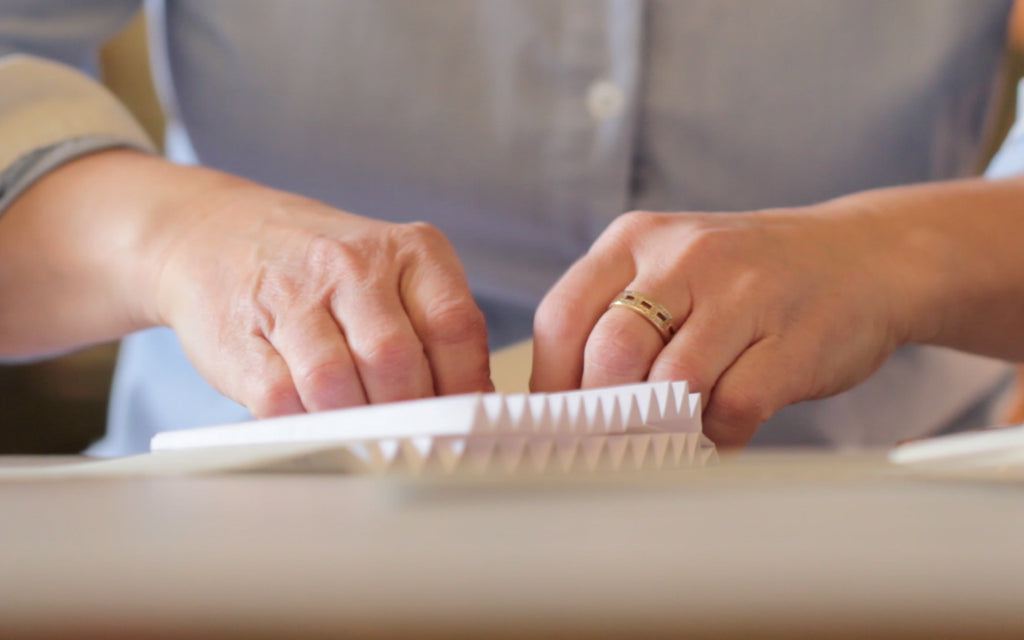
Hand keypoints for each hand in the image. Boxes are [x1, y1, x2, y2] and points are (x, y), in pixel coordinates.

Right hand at [148, 172, 491, 416]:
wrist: (216, 234)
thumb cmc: (323, 270)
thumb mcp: (393, 274)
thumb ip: (435, 331)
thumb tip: (472, 407)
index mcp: (408, 249)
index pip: (454, 326)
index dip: (464, 387)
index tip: (464, 423)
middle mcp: (352, 264)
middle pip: (395, 360)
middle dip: (408, 414)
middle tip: (414, 439)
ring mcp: (291, 298)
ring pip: (334, 381)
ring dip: (354, 423)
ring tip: (367, 435)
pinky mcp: (240, 338)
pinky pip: (280, 398)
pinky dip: (305, 424)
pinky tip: (318, 422)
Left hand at [531, 207, 906, 445]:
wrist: (862, 257)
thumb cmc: (748, 276)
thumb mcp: (669, 269)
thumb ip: (616, 319)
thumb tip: (564, 404)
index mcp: (635, 240)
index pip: (562, 316)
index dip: (550, 382)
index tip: (554, 421)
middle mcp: (684, 257)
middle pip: (611, 352)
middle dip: (605, 410)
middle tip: (612, 438)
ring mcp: (743, 295)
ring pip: (673, 384)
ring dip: (667, 425)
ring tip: (673, 432)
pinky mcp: (792, 339)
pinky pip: (733, 408)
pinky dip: (719, 435)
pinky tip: (721, 429)